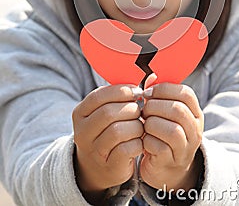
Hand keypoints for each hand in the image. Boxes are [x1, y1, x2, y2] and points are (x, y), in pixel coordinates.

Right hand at [72, 85, 142, 200]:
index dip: (121, 91)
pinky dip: (138, 143)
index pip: (99, 96)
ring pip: (117, 131)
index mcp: (80, 113)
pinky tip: (140, 141)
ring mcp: (93, 151)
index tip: (137, 92)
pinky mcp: (109, 166)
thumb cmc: (108, 130)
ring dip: (136, 126)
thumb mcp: (106, 111)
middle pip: (108, 113)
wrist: (99, 167)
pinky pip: (126, 149)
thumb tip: (151, 77)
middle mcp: (82, 132)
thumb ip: (121, 95)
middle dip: (130, 109)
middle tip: (140, 111)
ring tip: (140, 126)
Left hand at [140, 81, 203, 191]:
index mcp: (194, 112)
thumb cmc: (162, 134)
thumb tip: (151, 77)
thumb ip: (159, 93)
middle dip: (154, 107)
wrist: (167, 168)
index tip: (148, 92)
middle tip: (143, 110)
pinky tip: (143, 140)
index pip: (186, 93)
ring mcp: (186, 147)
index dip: (164, 89)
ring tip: (144, 125)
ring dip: (151, 124)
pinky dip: (147, 141)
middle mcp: (195, 130)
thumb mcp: (165, 112)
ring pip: (172, 130)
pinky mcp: (172, 161)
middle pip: (178, 110)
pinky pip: (159, 147)